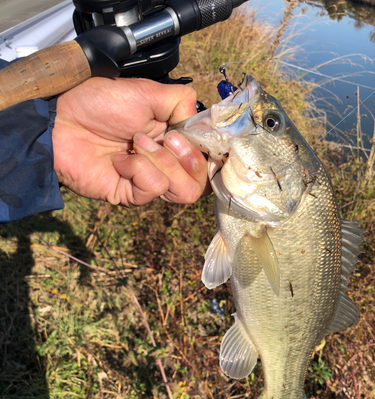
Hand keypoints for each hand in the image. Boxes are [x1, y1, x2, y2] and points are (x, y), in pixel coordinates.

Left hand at [52, 77, 209, 206]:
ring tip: (137, 144)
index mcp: (175, 141)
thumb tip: (201, 122)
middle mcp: (167, 165)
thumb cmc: (100, 104)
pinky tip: (120, 159)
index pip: (208, 161)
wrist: (63, 120)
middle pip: (201, 182)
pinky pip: (154, 188)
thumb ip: (182, 102)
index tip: (193, 135)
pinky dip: (138, 168)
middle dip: (187, 158)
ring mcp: (149, 182)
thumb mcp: (149, 92)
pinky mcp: (133, 196)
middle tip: (163, 137)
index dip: (208, 153)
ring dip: (162, 161)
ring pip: (184, 190)